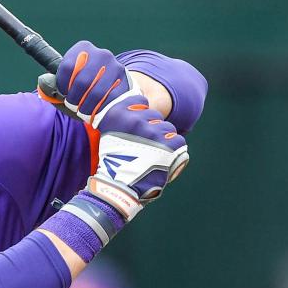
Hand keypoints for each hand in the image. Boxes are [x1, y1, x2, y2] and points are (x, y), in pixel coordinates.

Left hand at [38, 41, 140, 123]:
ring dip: (86, 106)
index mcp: (83, 49)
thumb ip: (52, 85)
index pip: (67, 67)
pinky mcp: (126, 81)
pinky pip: (109, 99)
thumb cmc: (85, 88)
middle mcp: (101, 54)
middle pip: (81, 81)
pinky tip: (97, 110)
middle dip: (75, 98)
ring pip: (95, 92)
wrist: (115, 91)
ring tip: (84, 110)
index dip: (63, 85)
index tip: (64, 93)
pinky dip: (100, 108)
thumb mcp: (67, 84)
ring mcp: (115, 66)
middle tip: (74, 104)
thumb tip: (44, 81)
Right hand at [86, 94, 188, 220]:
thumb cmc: (114, 160)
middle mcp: (135, 120)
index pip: (141, 101)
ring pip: (168, 128)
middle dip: (152, 127)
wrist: (121, 186)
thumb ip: (122, 117)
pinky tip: (162, 158)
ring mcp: (152, 132)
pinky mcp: (167, 145)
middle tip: (143, 144)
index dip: (140, 114)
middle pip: (155, 115)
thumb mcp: (109, 132)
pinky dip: (173, 149)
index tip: (135, 127)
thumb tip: (138, 102)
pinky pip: (178, 140)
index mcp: (118, 113)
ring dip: (163, 139)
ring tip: (152, 153)